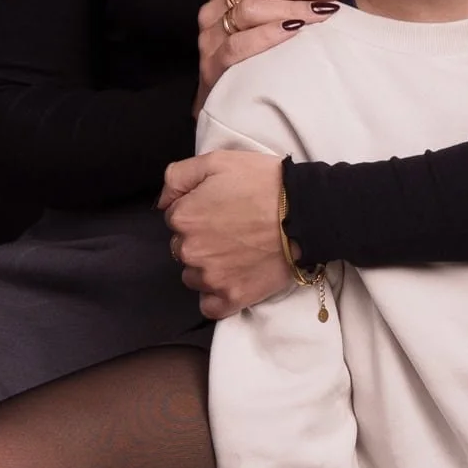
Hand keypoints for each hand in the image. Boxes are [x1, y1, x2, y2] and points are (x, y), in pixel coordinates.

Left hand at [158, 149, 289, 317]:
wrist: (305, 212)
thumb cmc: (263, 183)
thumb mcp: (217, 161)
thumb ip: (178, 176)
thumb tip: (162, 201)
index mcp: (184, 217)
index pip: (175, 217)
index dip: (197, 209)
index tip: (219, 207)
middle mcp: (190, 251)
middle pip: (182, 247)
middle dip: (201, 238)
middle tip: (231, 227)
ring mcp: (211, 278)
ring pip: (193, 276)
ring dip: (208, 266)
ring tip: (237, 250)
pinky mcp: (232, 298)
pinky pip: (209, 305)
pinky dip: (217, 294)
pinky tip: (233, 277)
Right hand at [194, 0, 347, 115]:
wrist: (228, 107)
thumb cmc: (256, 63)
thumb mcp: (267, 24)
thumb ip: (286, 0)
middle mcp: (215, 9)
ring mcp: (211, 37)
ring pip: (249, 8)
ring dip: (291, 7)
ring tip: (322, 11)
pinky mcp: (212, 65)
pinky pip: (238, 44)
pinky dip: (268, 34)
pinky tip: (293, 30)